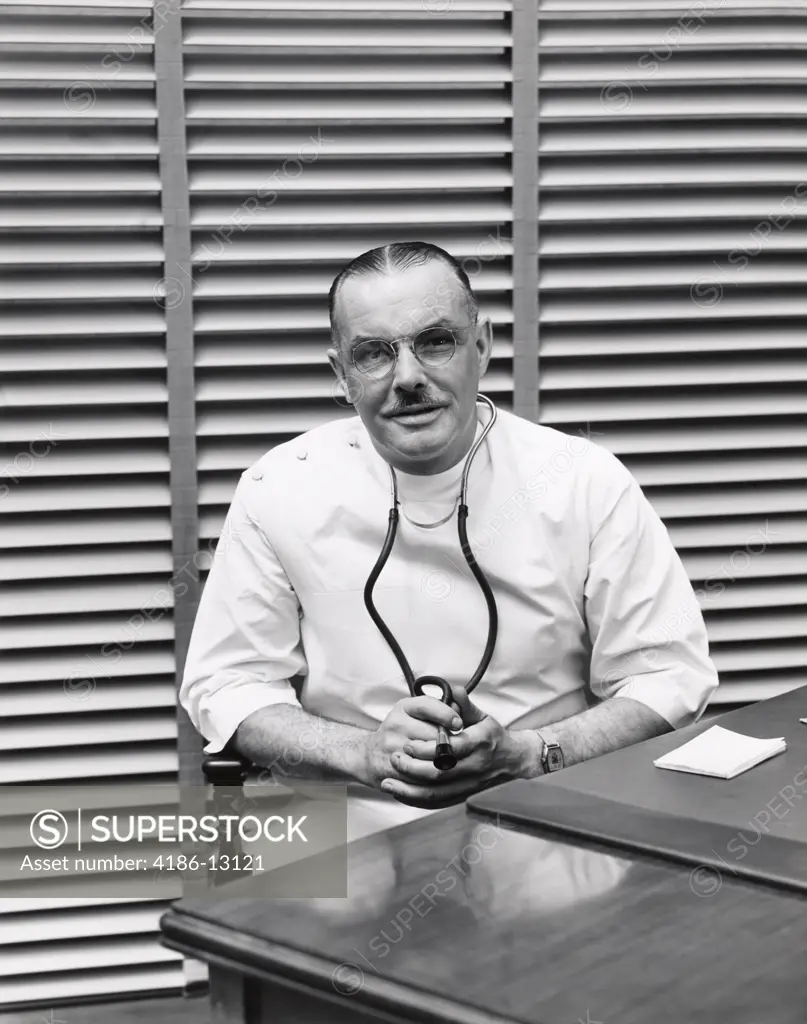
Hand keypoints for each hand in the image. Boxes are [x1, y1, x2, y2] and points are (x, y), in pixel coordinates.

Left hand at [381, 686, 542, 807]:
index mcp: (478, 743)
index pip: (450, 749)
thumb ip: (464, 704)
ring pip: (435, 793)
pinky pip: (437, 803)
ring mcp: (468, 785)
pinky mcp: (462, 796)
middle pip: (438, 774)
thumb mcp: (482, 716)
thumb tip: (452, 690)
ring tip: (388, 783)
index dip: (426, 749)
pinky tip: (400, 794)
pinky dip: (417, 801)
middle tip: (395, 758)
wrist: (512, 760)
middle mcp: (473, 767)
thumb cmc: (493, 736)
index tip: (408, 744)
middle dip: (412, 768)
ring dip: (409, 790)